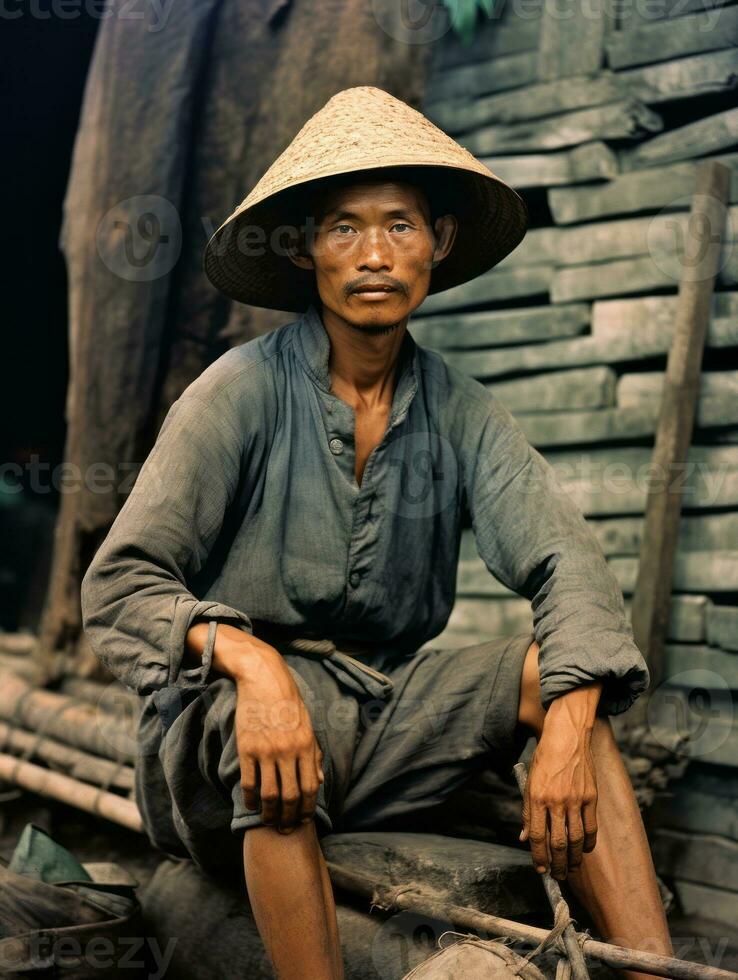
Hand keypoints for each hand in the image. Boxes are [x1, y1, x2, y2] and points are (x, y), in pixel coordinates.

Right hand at [232, 641, 324, 834]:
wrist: (263, 679)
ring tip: (269, 821)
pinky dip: (249, 799)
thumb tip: (318, 781)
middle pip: (290, 796)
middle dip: (289, 818)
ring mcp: (266, 751)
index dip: (307, 809)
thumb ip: (314, 754)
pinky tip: (251, 805)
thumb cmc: (288, 701)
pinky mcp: (247, 748)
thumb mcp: (308, 725)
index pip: (309, 788)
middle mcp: (287, 751)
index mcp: (306, 745)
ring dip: (269, 814)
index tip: (303, 819)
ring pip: (269, 794)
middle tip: (286, 829)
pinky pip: (248, 782)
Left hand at [519, 697, 598, 879]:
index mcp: (537, 797)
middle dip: (557, 864)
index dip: (538, 856)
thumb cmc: (545, 758)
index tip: (540, 869)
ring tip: (571, 868)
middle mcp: (557, 801)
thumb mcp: (529, 782)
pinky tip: (585, 850)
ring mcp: (576, 799)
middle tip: (557, 876)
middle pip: (559, 843)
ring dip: (574, 859)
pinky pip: (591, 827)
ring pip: (577, 839)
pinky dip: (589, 843)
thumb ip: (527, 812)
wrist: (567, 735)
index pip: (537, 836)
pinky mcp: (591, 797)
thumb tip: (524, 838)